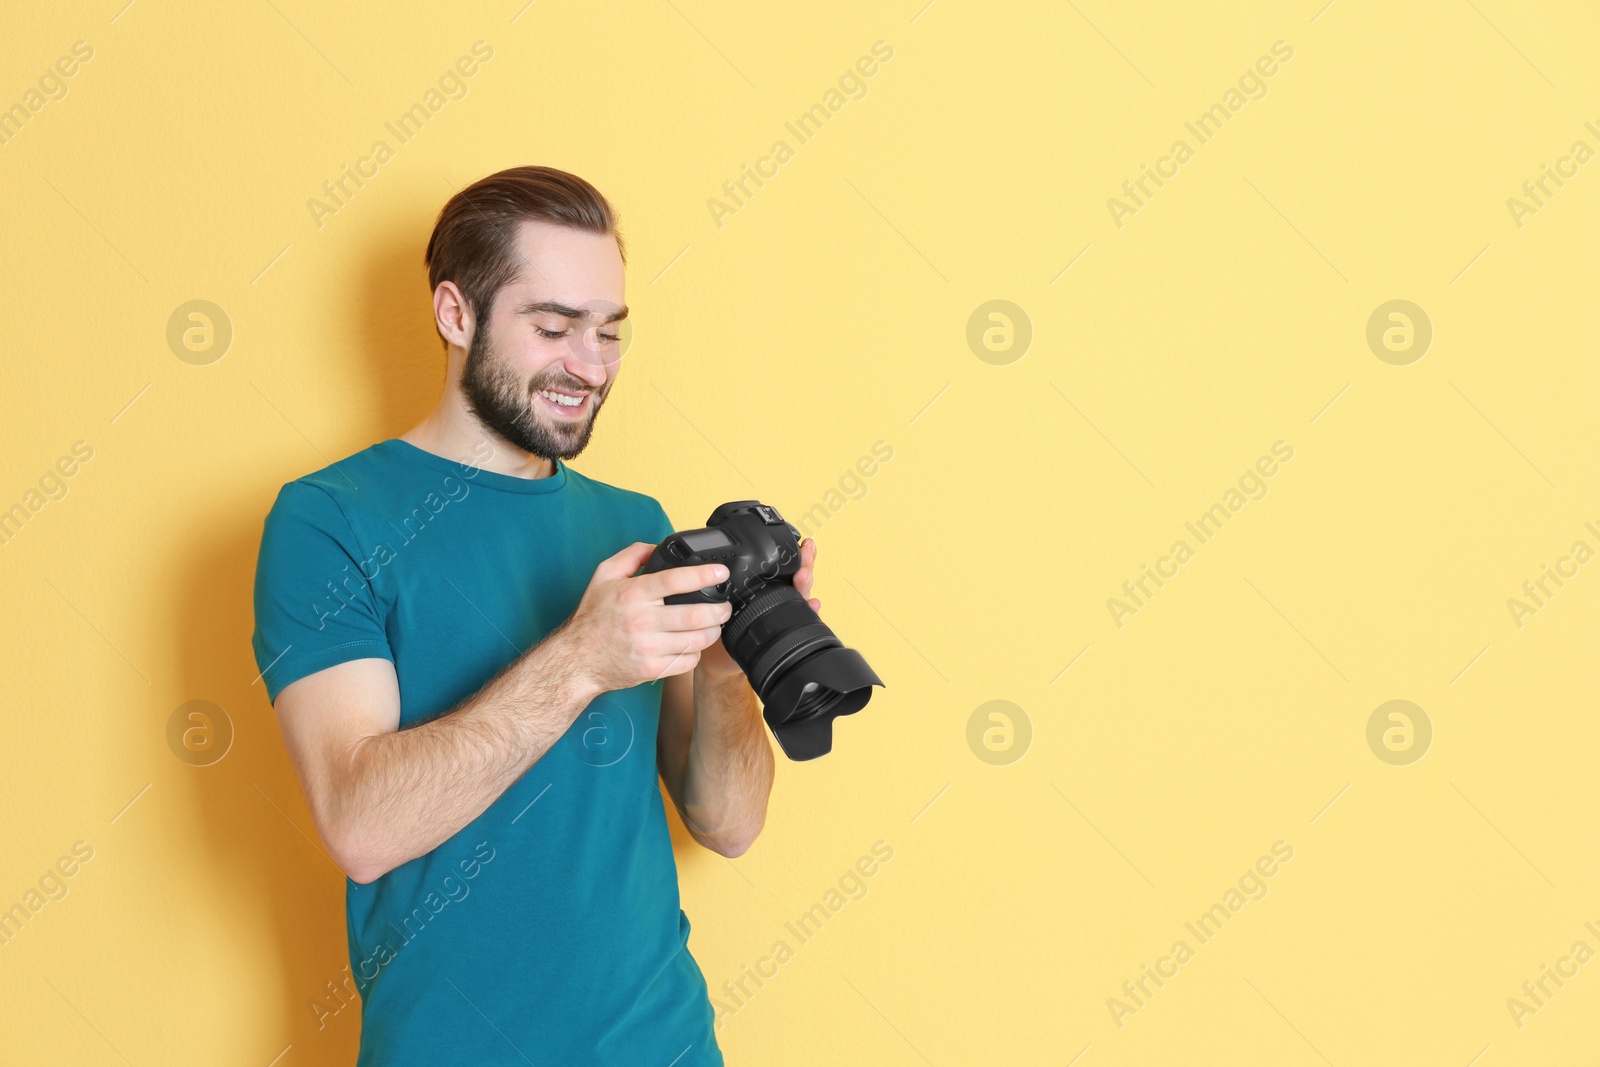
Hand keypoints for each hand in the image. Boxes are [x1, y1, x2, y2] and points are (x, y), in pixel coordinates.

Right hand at [562, 542, 733, 693]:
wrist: (577, 660)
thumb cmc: (592, 618)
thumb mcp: (603, 576)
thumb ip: (632, 556)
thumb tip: (658, 547)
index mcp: (632, 595)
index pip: (675, 580)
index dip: (703, 575)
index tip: (720, 572)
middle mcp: (642, 621)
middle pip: (695, 614)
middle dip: (719, 609)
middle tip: (725, 606)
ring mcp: (648, 648)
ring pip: (696, 640)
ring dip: (713, 631)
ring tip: (714, 624)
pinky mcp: (652, 669)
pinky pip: (688, 662)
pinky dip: (696, 653)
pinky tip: (693, 645)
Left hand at [697, 537, 821, 682]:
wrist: (722, 661)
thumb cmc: (722, 629)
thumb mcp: (726, 601)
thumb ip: (732, 584)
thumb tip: (721, 561)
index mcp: (764, 587)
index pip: (783, 566)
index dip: (794, 554)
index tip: (801, 543)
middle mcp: (779, 597)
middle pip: (797, 575)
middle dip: (805, 562)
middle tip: (807, 552)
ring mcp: (786, 612)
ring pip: (801, 593)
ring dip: (806, 582)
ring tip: (805, 573)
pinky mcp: (788, 628)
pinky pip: (803, 618)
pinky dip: (810, 611)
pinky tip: (813, 604)